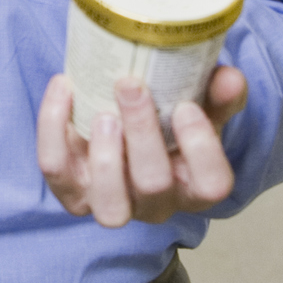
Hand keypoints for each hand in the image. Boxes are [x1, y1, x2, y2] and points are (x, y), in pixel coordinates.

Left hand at [36, 69, 247, 227]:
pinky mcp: (71, 193)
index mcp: (194, 184)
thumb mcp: (199, 106)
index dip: (201, 148)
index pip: (212, 184)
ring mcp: (111, 203)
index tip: (185, 106)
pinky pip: (56, 171)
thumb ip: (216, 93)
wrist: (121, 125)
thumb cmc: (168, 121)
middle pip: (156, 185)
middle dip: (143, 134)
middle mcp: (155, 204)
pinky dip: (53, 128)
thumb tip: (229, 77)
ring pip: (110, 205)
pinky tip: (64, 88)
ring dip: (105, 157)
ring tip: (103, 113)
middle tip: (131, 86)